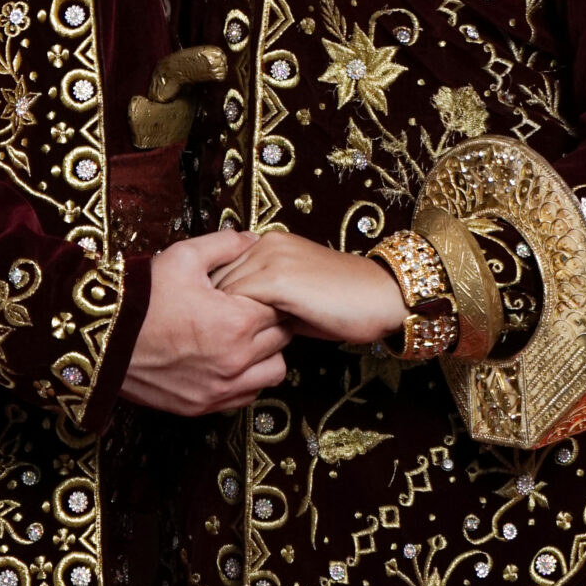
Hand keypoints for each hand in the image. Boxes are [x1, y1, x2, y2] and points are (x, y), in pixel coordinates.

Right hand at [120, 231, 290, 415]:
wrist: (102, 339)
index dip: (270, 294)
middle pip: (281, 338)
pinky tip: (228, 359)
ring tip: (242, 336)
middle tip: (249, 307)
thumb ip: (225, 245)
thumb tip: (251, 240)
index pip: (279, 307)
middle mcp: (234, 361)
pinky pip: (247, 395)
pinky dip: (246, 379)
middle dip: (270, 320)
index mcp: (236, 323)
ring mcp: (220, 388)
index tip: (256, 288)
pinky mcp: (203, 406)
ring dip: (266, 353)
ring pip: (273, 371)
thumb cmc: (142, 297)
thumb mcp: (184, 256)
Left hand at [210, 232, 406, 345]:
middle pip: (217, 276)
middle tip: (204, 336)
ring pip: (223, 289)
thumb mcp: (297, 295)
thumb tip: (238, 320)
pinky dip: (232, 321)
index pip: (223, 267)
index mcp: (269, 243)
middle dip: (208, 306)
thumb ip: (268, 298)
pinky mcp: (278, 280)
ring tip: (216, 342)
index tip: (205, 322)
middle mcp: (266, 244)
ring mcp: (271, 259)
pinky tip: (234, 341)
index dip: (212, 297)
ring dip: (217, 315)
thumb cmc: (343, 303)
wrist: (380, 297)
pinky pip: (239, 301)